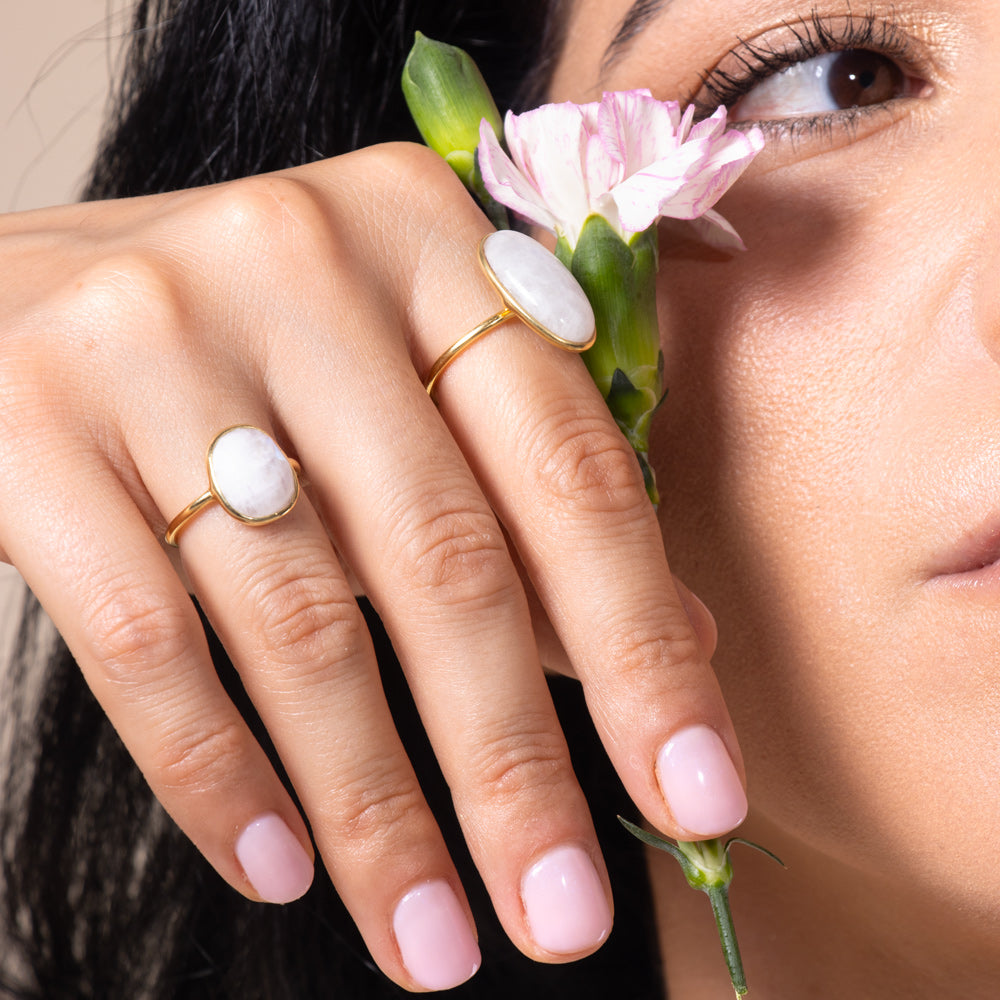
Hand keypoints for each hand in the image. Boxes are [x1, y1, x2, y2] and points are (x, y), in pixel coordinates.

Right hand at [0, 142, 745, 990]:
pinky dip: (220, 775)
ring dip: (379, 813)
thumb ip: (530, 497)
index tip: (699, 803)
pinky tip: (279, 870)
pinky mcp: (27, 417)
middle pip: (447, 560)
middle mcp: (301, 259)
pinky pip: (146, 635)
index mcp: (427, 238)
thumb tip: (685, 642)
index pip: (573, 470)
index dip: (646, 650)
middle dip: (515, 766)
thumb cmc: (251, 351)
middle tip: (565, 918)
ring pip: (303, 621)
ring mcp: (155, 332)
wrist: (18, 291)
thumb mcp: (402, 389)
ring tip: (435, 944)